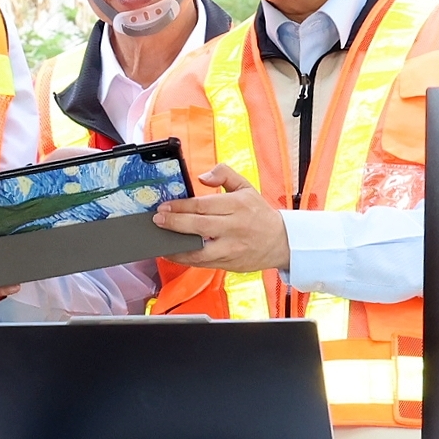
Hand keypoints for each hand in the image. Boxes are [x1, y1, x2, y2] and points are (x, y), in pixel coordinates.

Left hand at [154, 164, 289, 274]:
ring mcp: (231, 248)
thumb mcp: (246, 187)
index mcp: (238, 206)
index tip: (165, 206)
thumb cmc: (259, 213)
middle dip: (175, 224)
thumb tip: (202, 177)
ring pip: (200, 250)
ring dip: (177, 247)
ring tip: (161, 241)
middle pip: (199, 226)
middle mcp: (234, 227)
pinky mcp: (229, 263)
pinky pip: (203, 263)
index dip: (181, 206)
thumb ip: (224, 175)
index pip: (204, 205)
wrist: (280, 241)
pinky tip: (173, 254)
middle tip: (158, 220)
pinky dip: (185, 260)